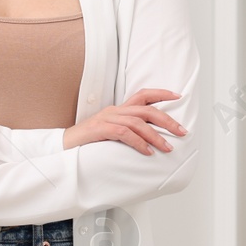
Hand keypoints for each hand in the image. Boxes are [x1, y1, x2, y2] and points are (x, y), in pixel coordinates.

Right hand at [63, 88, 186, 154]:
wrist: (63, 146)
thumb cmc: (89, 141)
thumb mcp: (111, 132)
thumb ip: (129, 131)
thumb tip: (151, 140)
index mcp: (119, 109)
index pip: (143, 95)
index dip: (161, 93)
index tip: (178, 96)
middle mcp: (115, 110)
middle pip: (146, 110)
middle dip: (167, 120)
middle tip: (181, 132)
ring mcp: (107, 119)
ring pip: (138, 122)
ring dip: (155, 136)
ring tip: (167, 147)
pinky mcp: (100, 129)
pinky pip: (124, 133)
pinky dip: (138, 142)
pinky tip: (147, 152)